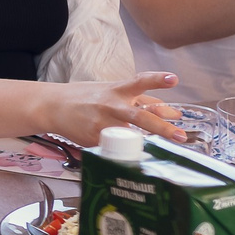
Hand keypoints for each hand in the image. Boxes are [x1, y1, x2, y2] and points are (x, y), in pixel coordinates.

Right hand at [37, 72, 187, 146]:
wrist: (53, 105)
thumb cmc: (86, 97)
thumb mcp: (112, 91)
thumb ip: (140, 99)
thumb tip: (170, 111)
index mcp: (117, 89)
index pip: (140, 82)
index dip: (158, 80)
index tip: (174, 79)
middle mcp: (111, 105)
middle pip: (139, 116)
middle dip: (162, 127)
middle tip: (180, 136)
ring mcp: (102, 123)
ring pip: (130, 137)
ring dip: (147, 145)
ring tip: (161, 151)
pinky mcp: (94, 139)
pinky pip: (115, 148)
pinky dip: (126, 151)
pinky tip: (132, 154)